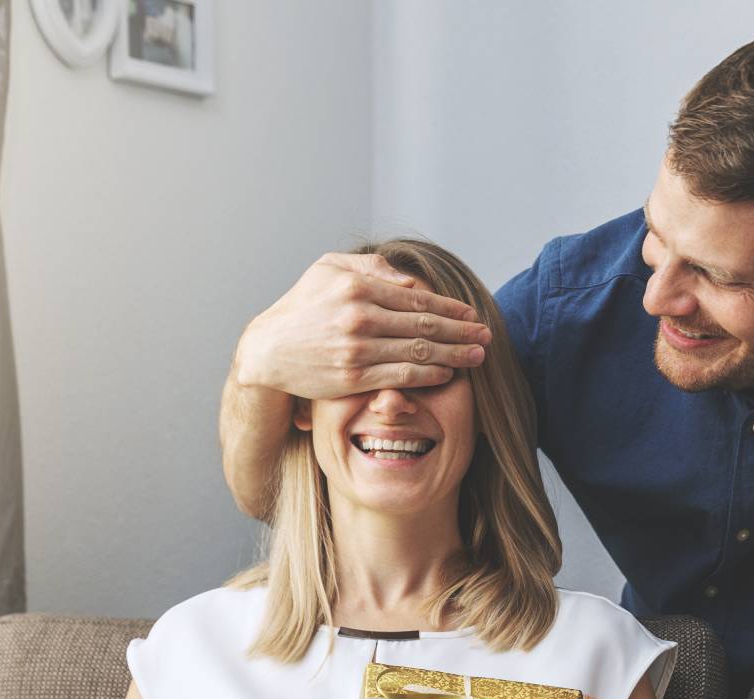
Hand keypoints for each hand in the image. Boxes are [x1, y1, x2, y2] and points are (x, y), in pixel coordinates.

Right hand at [232, 252, 489, 399]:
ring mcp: (356, 348)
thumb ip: (372, 268)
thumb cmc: (301, 307)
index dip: (449, 308)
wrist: (267, 351)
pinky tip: (447, 373)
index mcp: (357, 287)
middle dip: (461, 331)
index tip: (471, 314)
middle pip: (424, 325)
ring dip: (454, 354)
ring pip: (418, 352)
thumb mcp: (328, 270)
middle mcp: (359, 316)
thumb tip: (411, 280)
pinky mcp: (353, 377)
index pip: (416, 298)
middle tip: (486, 335)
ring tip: (477, 356)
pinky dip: (429, 375)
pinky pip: (401, 376)